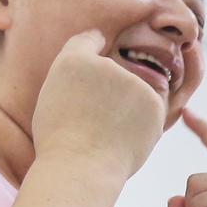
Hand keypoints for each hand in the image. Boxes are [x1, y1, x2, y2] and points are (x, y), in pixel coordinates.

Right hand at [31, 30, 166, 182]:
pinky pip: (150, 106)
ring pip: (134, 90)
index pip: (88, 40)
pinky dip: (142, 121)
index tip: (99, 54)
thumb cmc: (60, 141)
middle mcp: (105, 63)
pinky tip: (124, 137)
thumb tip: (96, 60)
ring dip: (128, 105)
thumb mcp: (52, 97)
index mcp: (73, 60)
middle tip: (94, 120)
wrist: (80, 166)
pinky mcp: (153, 100)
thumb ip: (73, 74)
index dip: (93, 47)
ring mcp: (132, 81)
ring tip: (107, 132)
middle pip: (113, 71)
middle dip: (110, 90)